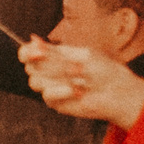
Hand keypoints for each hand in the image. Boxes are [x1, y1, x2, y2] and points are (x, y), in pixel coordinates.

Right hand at [20, 37, 143, 127]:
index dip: (27, 52)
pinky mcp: (53, 102)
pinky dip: (62, 91)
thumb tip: (33, 41)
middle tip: (71, 66)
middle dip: (49, 65)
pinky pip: (47, 94)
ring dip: (58, 77)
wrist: (117, 91)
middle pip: (30, 67)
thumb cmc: (103, 70)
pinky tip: (77, 90)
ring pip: (35, 81)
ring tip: (81, 78)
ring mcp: (49, 87)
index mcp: (53, 56)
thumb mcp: (80, 54)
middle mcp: (48, 71)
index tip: (37, 52)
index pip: (26, 52)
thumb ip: (55, 51)